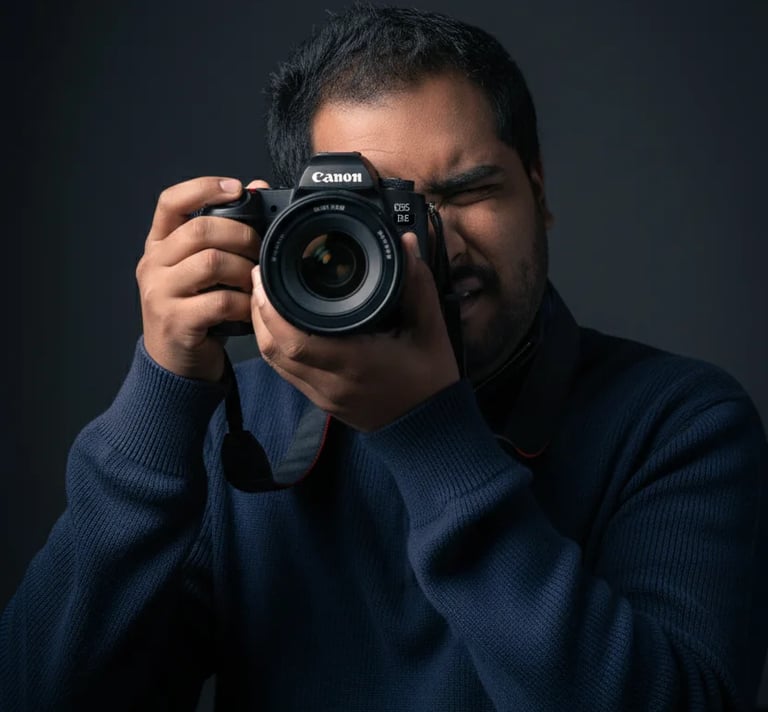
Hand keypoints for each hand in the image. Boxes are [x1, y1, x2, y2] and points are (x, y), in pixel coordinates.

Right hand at [136, 177, 266, 380]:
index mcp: (158, 245)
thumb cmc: (194, 312)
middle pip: (200, 231)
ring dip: (245, 270)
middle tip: (260, 250)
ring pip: (212, 263)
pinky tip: (249, 307)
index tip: (236, 188)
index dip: (203, 188)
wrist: (174, 363)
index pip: (171, 202)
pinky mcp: (176, 321)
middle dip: (241, 236)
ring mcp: (160, 293)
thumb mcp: (202, 270)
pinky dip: (244, 302)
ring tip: (255, 281)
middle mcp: (153, 264)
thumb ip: (222, 233)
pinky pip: (219, 301)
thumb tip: (255, 188)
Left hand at [251, 233, 460, 430]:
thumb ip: (417, 285)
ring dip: (263, 328)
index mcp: (356, 363)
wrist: (430, 427)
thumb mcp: (432, 330)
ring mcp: (323, 395)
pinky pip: (286, 372)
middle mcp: (332, 382)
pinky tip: (279, 323)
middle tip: (259, 276)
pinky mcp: (321, 401)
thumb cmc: (431, 381)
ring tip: (264, 295)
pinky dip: (276, 345)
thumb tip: (404, 244)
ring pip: (274, 362)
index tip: (266, 275)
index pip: (296, 339)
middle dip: (259, 310)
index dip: (271, 307)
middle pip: (274, 349)